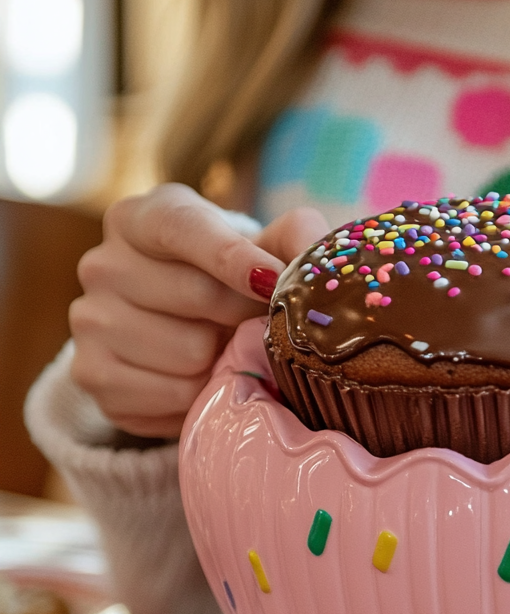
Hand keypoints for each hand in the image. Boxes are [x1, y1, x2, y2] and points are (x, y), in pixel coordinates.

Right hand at [70, 183, 328, 437]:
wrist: (197, 333)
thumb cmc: (238, 282)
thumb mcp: (268, 247)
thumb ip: (298, 239)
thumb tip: (315, 261)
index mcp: (141, 218)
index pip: (182, 228)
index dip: (232, 256)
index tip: (273, 280)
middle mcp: (102, 264)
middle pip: (195, 294)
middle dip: (243, 314)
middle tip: (260, 322)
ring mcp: (90, 320)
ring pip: (188, 351)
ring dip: (226, 358)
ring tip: (230, 349)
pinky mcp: (93, 375)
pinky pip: (173, 395)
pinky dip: (204, 393)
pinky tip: (208, 378)